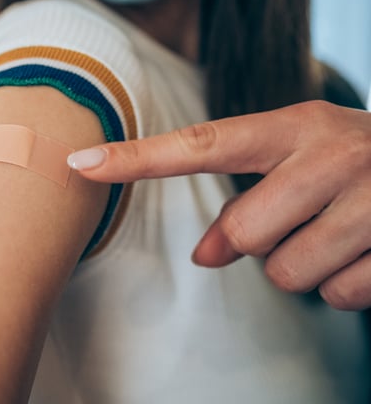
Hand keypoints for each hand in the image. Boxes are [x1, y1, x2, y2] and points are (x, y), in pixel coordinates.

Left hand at [67, 101, 370, 310]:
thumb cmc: (353, 166)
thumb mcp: (301, 164)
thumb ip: (248, 199)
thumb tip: (205, 256)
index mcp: (294, 125)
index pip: (200, 143)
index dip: (136, 159)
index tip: (80, 165)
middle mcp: (332, 153)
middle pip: (243, 234)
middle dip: (256, 244)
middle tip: (295, 222)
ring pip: (287, 273)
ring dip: (301, 268)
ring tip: (334, 235)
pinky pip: (339, 296)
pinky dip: (345, 286)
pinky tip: (366, 253)